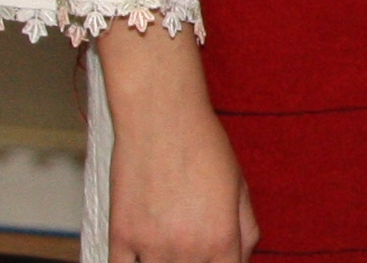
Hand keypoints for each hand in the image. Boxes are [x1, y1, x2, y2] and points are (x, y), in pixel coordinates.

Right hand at [97, 20, 257, 262]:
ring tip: (171, 246)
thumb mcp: (240, 186)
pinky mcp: (120, 237)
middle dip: (198, 262)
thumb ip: (245, 229)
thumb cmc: (206, 146)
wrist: (163, 118)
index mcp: (221, 239)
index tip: (219, 256)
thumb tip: (240, 257)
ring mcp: (150, 247)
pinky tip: (143, 253)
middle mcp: (187, 251)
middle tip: (193, 243)